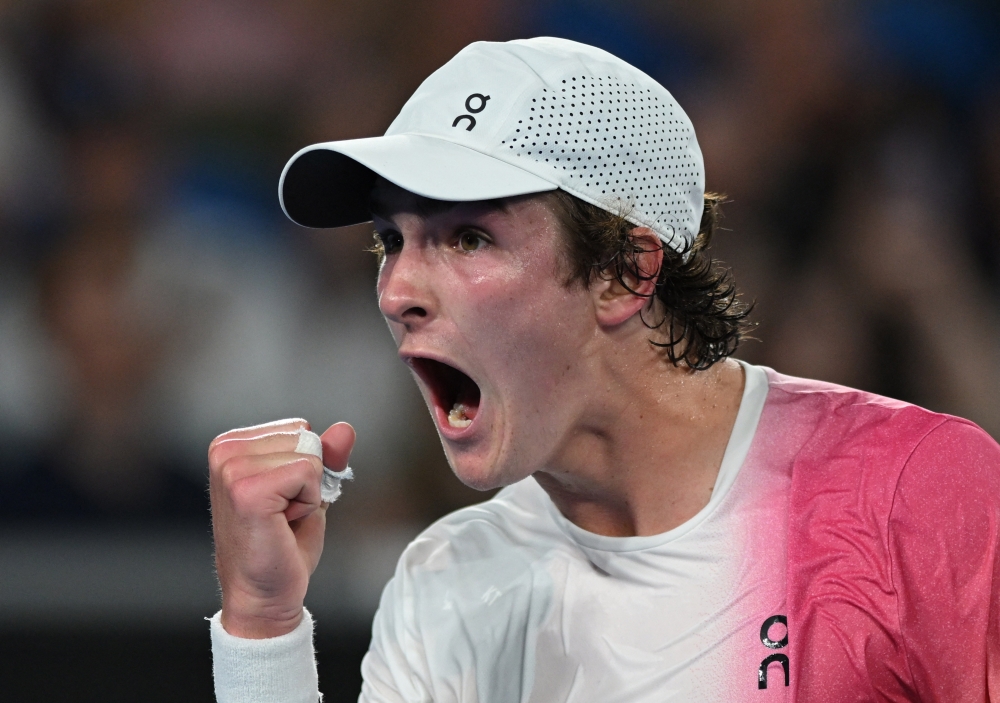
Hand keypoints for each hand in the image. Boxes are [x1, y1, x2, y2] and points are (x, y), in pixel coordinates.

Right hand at [209, 419, 354, 638]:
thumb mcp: (309, 489)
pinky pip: (308, 472)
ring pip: (310, 455)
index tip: (281, 500)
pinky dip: (308, 502)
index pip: (299, 428)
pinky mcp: (247, 489)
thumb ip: (326, 455)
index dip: (305, 468)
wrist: (266, 594)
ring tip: (280, 520)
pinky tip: (282, 524)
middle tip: (282, 514)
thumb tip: (345, 428)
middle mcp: (224, 450)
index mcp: (231, 444)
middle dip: (307, 478)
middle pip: (306, 437)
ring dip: (307, 492)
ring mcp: (232, 469)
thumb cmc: (283, 544)